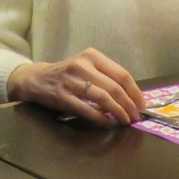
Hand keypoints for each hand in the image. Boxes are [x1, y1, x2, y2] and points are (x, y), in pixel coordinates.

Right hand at [7, 49, 144, 124]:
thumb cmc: (68, 74)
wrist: (37, 78)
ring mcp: (71, 80)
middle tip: (135, 117)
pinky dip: (99, 117)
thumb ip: (106, 77)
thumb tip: (132, 97)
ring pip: (103, 98)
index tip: (141, 105)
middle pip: (114, 87)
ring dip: (117, 112)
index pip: (122, 74)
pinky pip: (86, 109)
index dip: (135, 92)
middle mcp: (83, 65)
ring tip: (124, 120)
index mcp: (92, 56)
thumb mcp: (86, 67)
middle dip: (129, 105)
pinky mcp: (62, 96)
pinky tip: (106, 121)